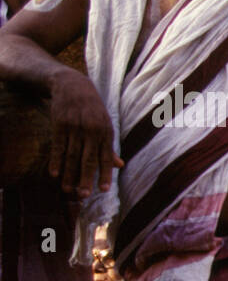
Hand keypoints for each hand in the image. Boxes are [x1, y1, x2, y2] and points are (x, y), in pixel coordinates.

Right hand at [48, 73, 120, 196]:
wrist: (73, 86)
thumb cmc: (93, 110)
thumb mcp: (105, 125)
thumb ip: (109, 146)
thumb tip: (120, 165)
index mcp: (106, 132)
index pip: (105, 157)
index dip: (104, 174)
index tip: (103, 190)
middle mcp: (91, 130)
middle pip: (88, 159)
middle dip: (85, 178)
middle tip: (83, 195)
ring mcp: (75, 127)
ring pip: (71, 155)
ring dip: (69, 174)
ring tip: (67, 190)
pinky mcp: (60, 123)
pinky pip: (57, 146)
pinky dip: (56, 160)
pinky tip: (54, 173)